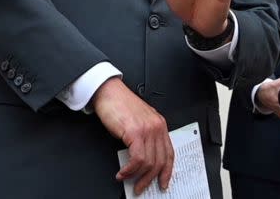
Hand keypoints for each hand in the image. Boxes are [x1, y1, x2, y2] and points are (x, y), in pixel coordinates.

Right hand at [92, 78, 173, 193]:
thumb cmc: (121, 105)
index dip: (167, 171)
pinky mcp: (135, 132)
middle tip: (141, 188)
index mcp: (160, 125)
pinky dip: (129, 170)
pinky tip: (122, 172)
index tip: (163, 182)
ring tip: (128, 180)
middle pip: (160, 161)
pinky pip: (137, 158)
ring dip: (137, 176)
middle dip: (151, 179)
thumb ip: (145, 138)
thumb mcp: (139, 122)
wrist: (109, 92)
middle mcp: (156, 127)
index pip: (169, 153)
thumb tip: (143, 162)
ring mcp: (147, 129)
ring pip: (149, 162)